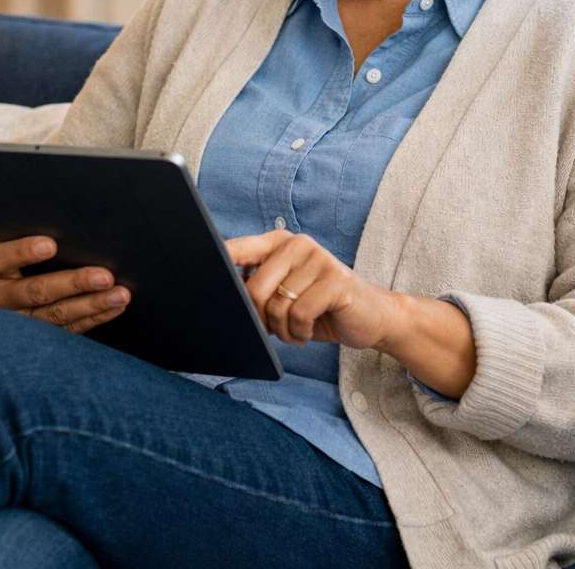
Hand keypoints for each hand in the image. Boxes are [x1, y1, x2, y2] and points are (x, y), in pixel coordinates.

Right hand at [0, 236, 129, 333]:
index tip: (50, 245)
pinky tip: (114, 307)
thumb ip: (35, 245)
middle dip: (74, 283)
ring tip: (119, 294)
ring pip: (55, 315)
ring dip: (92, 304)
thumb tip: (77, 230)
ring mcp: (18, 324)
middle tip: (105, 276)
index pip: (2, 259)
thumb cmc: (13, 267)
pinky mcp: (36, 340)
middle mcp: (0, 299)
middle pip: (36, 291)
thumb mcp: (11, 254)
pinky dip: (94, 318)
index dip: (24, 252)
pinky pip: (68, 330)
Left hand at [225, 229, 396, 349]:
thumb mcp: (285, 292)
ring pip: (277, 306)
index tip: (203, 281)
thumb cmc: (321, 306)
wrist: (371, 316)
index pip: (238, 249)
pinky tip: (309, 331)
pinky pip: (300, 314)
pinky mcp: (336, 281)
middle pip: (254, 288)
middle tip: (274, 329)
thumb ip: (259, 285)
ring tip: (296, 330)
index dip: (218, 266)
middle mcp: (298, 244)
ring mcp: (319, 259)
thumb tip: (223, 294)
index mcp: (280, 242)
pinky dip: (300, 332)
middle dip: (260, 319)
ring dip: (283, 330)